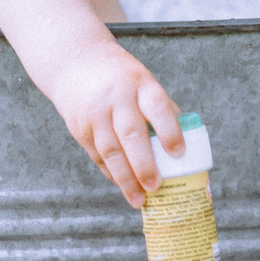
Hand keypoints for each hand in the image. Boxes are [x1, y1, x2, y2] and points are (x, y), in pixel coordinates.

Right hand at [37, 43, 184, 207]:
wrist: (74, 61)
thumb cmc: (121, 78)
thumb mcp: (143, 82)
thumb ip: (161, 110)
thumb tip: (184, 146)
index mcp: (140, 83)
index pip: (157, 106)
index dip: (169, 130)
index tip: (179, 153)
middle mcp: (116, 97)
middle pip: (131, 133)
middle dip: (144, 164)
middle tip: (156, 186)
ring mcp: (95, 113)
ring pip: (110, 151)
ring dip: (125, 179)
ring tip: (139, 199)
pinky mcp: (79, 127)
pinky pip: (97, 156)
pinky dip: (112, 173)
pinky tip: (123, 185)